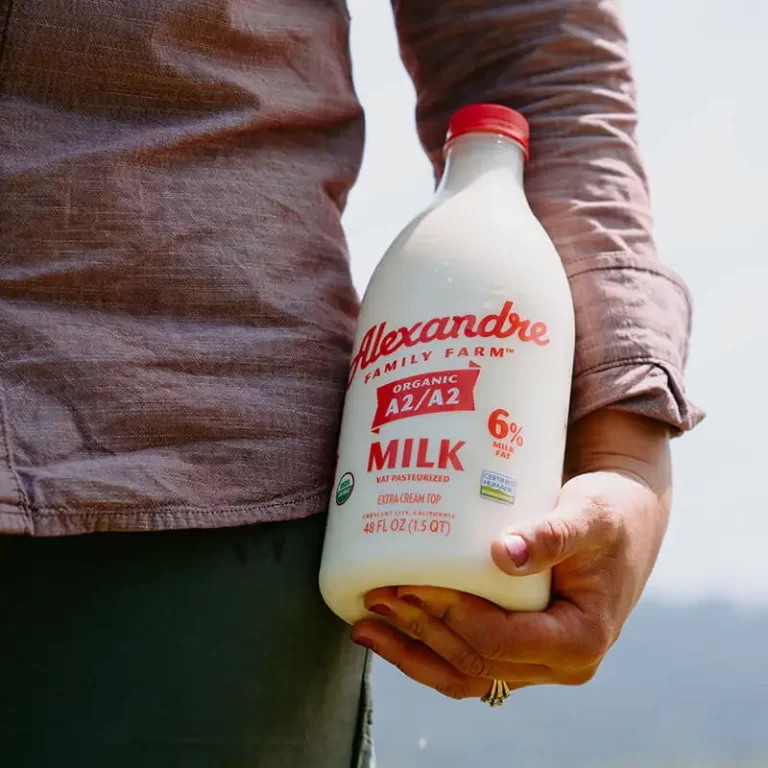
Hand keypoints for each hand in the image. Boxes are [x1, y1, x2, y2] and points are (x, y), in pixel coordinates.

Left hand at [351, 410, 671, 699]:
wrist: (625, 521)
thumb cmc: (611, 514)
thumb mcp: (590, 516)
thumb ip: (552, 534)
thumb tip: (503, 554)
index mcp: (579, 639)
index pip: (500, 642)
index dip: (452, 617)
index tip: (413, 583)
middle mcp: (558, 663)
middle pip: (474, 663)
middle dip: (419, 632)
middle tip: (375, 596)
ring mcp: (537, 660)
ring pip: (465, 675)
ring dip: (412, 654)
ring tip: (364, 627)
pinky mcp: (519, 645)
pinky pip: (468, 662)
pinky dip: (427, 651)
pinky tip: (391, 631)